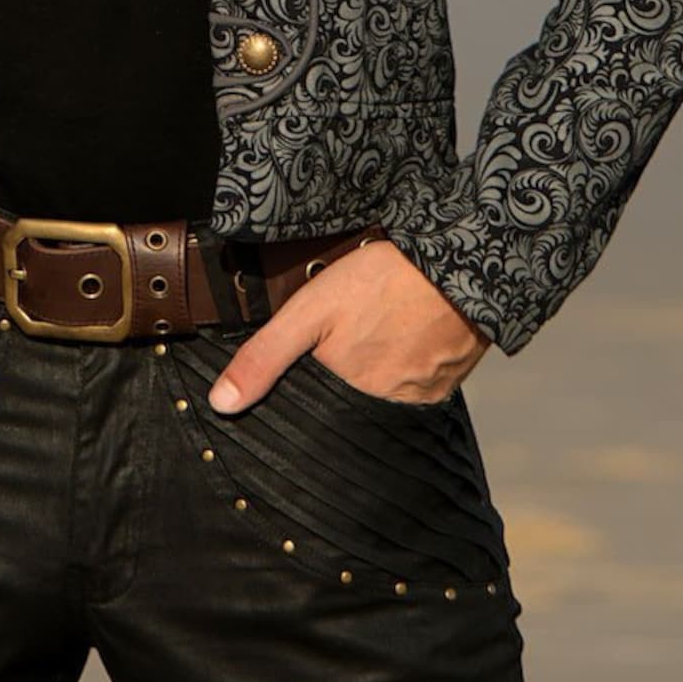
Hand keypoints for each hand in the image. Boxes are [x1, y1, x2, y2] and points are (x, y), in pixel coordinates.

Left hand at [206, 238, 490, 414]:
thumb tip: (221, 405)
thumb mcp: (311, 309)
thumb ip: (265, 356)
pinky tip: (396, 346)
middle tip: (342, 346)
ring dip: (370, 382)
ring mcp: (417, 402)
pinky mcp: (444, 388)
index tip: (300, 375)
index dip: (299, 397)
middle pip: (344, 412)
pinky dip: (400, 375)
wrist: (461, 264)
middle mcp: (382, 411)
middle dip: (335, 390)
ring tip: (369, 341)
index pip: (309, 416)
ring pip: (378, 403)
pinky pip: (411, 394)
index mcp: (344, 396)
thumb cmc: (383, 281)